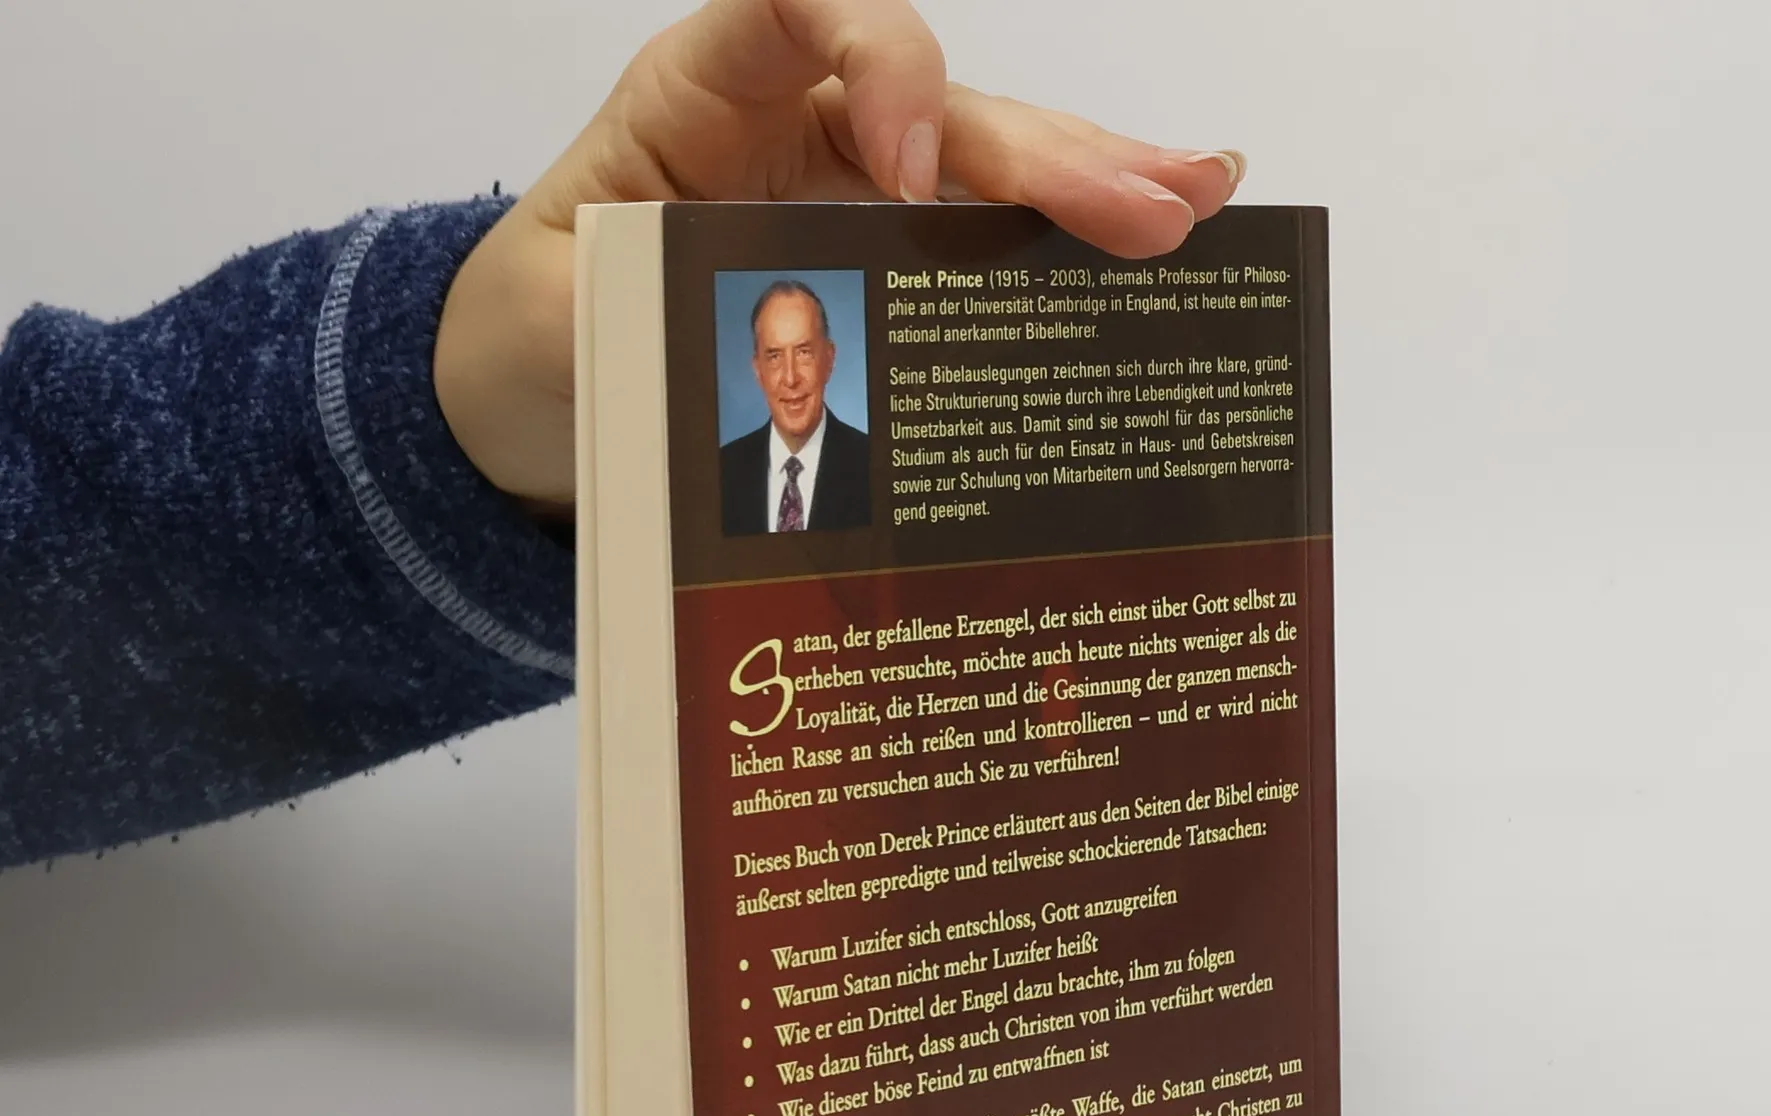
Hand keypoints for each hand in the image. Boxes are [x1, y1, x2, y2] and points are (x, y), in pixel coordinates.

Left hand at [434, 0, 1244, 507]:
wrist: (538, 389)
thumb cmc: (540, 332)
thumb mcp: (555, 323)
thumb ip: (634, 313)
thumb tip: (749, 353)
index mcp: (705, 98)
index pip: (799, 5)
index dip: (876, 62)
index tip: (903, 167)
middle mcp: (801, 123)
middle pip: (942, 104)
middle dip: (1048, 156)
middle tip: (1151, 212)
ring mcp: (857, 189)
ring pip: (990, 166)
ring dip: (1098, 187)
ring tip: (1199, 204)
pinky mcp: (890, 258)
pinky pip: (988, 242)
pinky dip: (1068, 248)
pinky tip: (1168, 235)